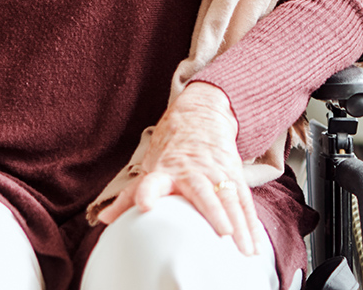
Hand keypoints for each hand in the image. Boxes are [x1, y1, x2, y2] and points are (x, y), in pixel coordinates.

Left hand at [97, 83, 259, 256]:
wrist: (200, 114)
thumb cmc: (171, 147)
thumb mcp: (149, 167)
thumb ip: (131, 196)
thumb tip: (106, 220)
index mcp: (164, 171)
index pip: (152, 182)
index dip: (147, 193)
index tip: (145, 206)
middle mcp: (191, 171)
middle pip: (202, 193)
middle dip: (214, 212)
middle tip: (223, 233)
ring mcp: (215, 172)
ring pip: (229, 199)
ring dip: (240, 224)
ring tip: (244, 248)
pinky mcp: (234, 175)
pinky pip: (244, 202)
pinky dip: (251, 224)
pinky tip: (256, 243)